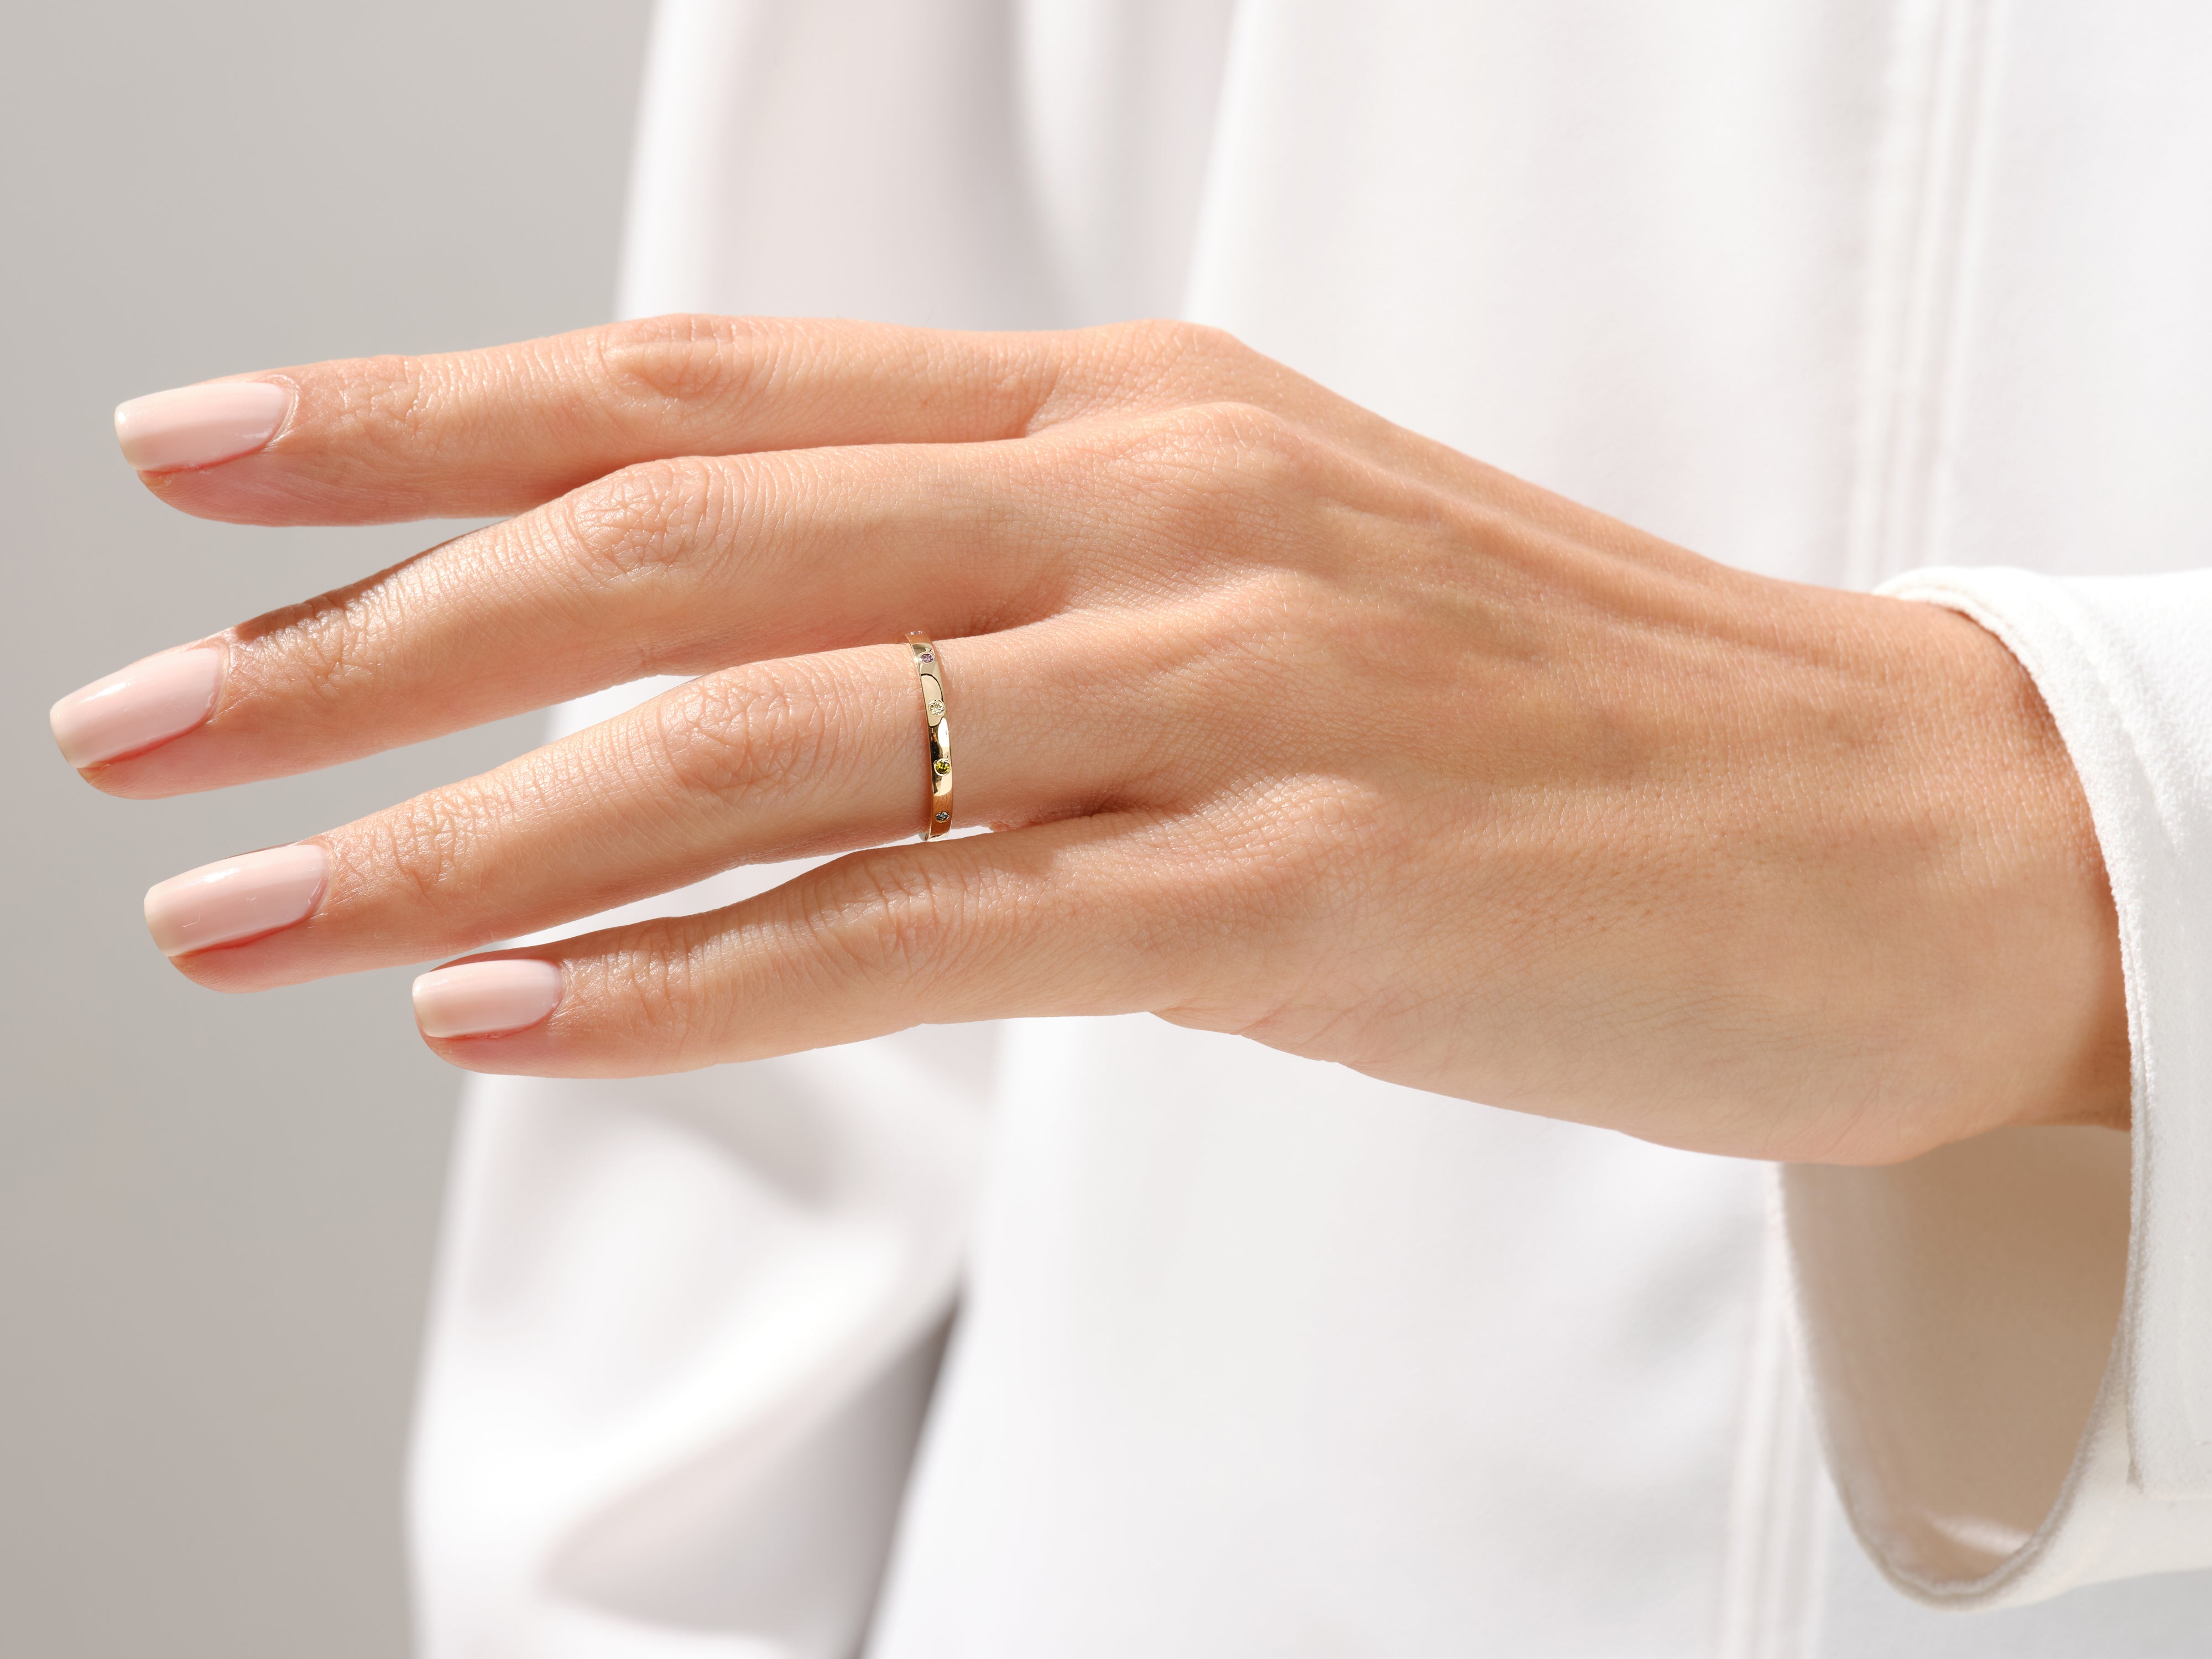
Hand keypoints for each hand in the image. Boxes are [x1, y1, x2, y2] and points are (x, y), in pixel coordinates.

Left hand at [54, 318, 2127, 1162]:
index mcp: (1138, 412)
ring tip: (239, 908)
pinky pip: (925, 930)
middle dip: (361, 632)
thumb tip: (764, 696)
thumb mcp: (1270, 572)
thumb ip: (1021, 602)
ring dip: (461, 832)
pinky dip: (693, 983)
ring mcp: (1227, 698)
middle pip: (669, 547)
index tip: (203, 453)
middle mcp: (1152, 512)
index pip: (705, 389)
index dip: (426, 410)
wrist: (1888, 820)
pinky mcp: (1297, 896)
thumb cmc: (1572, 705)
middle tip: (134, 724)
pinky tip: (498, 1011)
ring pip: (757, 744)